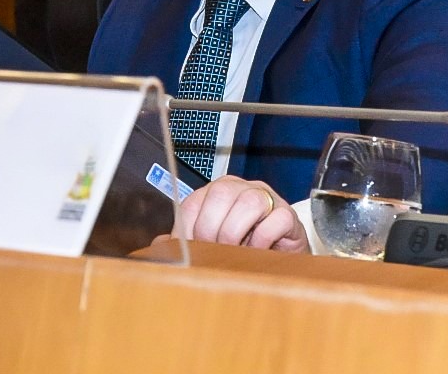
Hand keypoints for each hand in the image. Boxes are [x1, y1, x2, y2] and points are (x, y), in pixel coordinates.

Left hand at [157, 175, 308, 252]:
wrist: (281, 260)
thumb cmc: (241, 249)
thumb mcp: (211, 245)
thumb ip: (187, 242)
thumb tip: (159, 245)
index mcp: (216, 192)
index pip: (193, 202)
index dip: (187, 229)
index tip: (191, 251)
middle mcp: (240, 188)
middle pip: (220, 193)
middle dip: (211, 228)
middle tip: (214, 252)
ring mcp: (267, 198)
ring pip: (250, 201)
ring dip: (236, 231)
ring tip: (235, 252)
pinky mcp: (288, 214)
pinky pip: (277, 218)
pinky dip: (263, 238)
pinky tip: (258, 251)